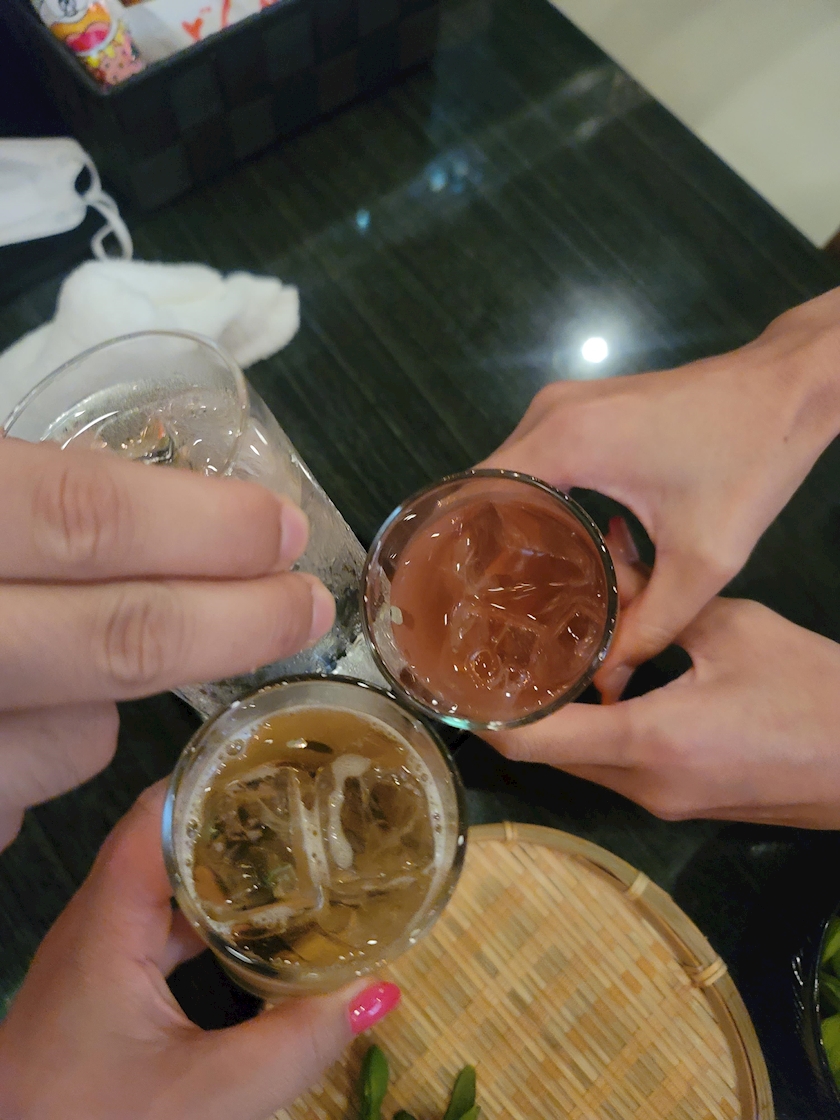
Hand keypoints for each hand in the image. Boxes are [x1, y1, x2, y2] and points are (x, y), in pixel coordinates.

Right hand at [0, 438, 334, 847]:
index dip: (208, 529)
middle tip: (304, 607)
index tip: (283, 533)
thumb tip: (134, 479)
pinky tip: (8, 712)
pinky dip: (36, 754)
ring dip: (111, 701)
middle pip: (123, 641)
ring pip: (84, 737)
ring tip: (70, 655)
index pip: (93, 519)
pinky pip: (20, 791)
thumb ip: (30, 487)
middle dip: (238, 626)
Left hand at [0, 783, 400, 1118]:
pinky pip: (155, 922)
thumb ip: (293, 1046)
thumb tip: (377, 993)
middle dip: (234, 815)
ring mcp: (93, 952)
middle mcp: (94, 920)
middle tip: (308, 805)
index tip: (282, 763)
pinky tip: (251, 928)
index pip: (158, 811)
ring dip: (221, 865)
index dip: (216, 777)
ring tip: (295, 854)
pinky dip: (205, 912)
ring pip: (161, 882)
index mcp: (107, 919)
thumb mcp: (202, 1098)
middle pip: (163, 836)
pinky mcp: (98, 984)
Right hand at [483, 286, 839, 698]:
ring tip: (506, 588)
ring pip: (509, 471)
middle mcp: (551, 413)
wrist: (792, 385)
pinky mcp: (586, 407)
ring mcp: (566, 404)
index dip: (461, 550)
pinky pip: (537, 458)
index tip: (458, 601)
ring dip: (504, 522)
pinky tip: (546, 547)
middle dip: (480, 545)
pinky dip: (532, 499)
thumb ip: (653, 621)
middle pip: (485, 484)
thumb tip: (610, 677)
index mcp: (565, 441)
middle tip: (481, 609)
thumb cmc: (748, 458)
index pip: (476, 494)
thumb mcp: (703, 556)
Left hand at [486, 598, 839, 827]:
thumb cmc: (815, 694)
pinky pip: (616, 765)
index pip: (535, 739)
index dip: (483, 714)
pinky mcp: (682, 802)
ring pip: (581, 760)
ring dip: (557, 717)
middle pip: (549, 752)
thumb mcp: (736, 632)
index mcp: (650, 741)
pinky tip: (599, 679)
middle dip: (516, 707)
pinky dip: (595, 728)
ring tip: (537, 655)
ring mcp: (663, 802)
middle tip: (491, 649)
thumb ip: (660, 604)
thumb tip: (612, 562)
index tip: (452, 678)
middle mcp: (644, 785)